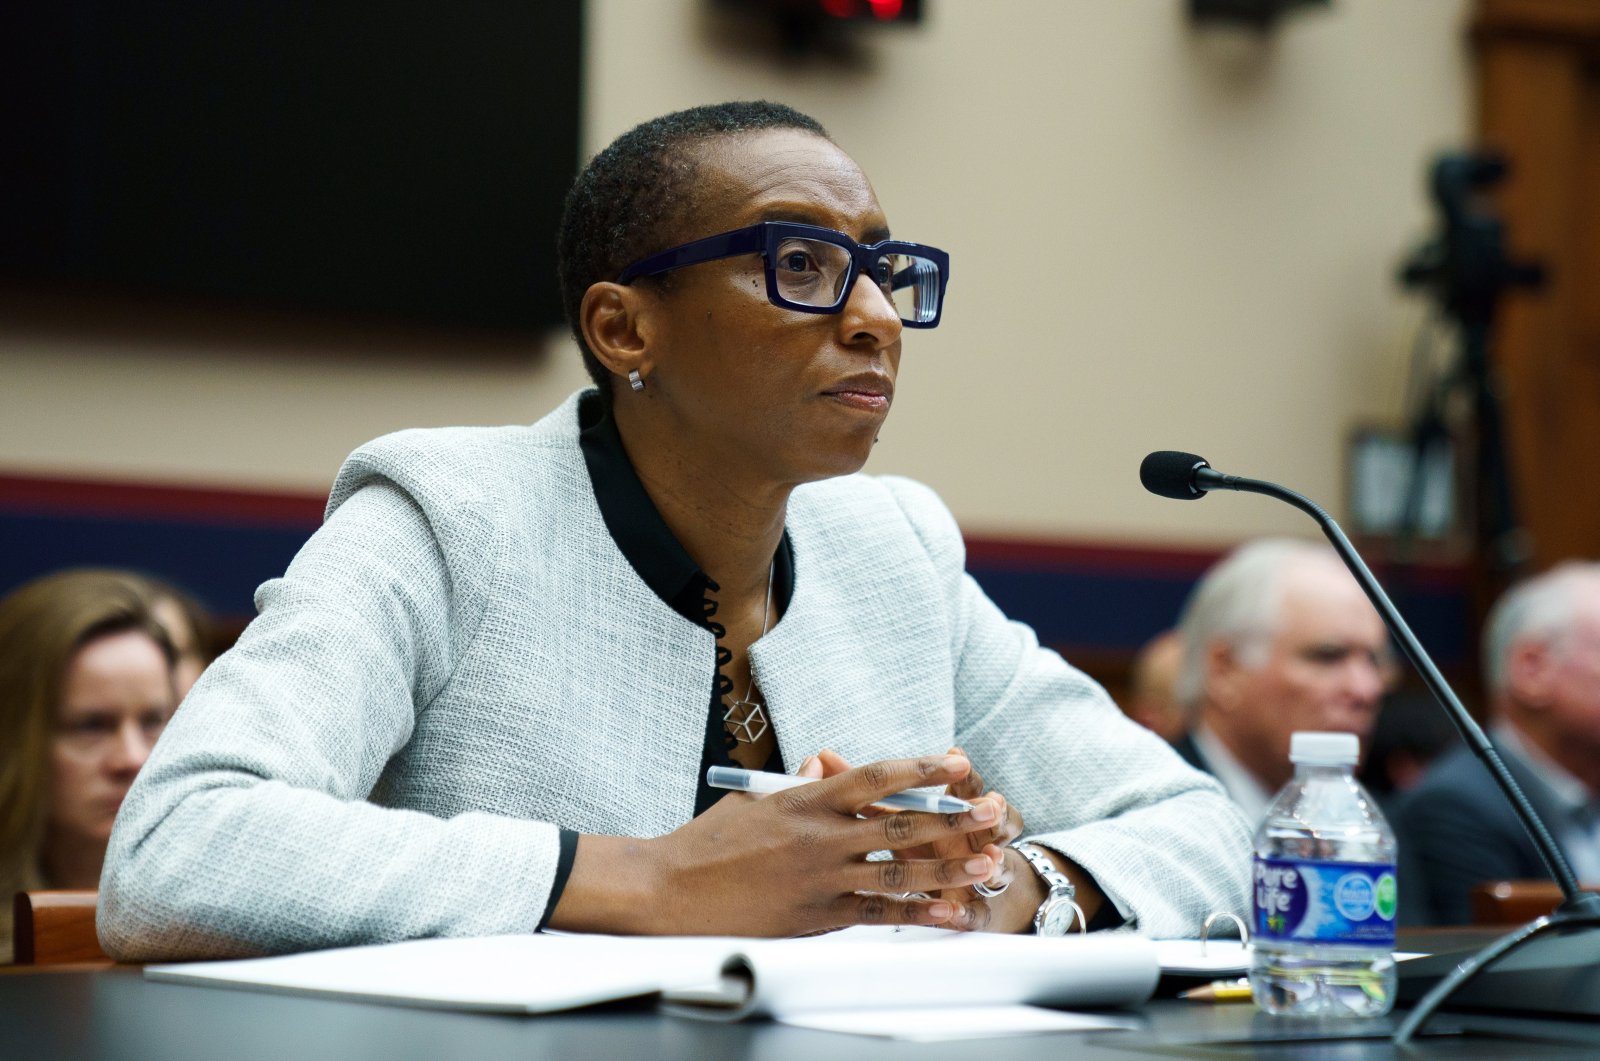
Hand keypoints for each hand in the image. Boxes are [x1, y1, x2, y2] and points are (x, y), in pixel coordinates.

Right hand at [549, 753, 1006, 936]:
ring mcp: (822, 880)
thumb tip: (829, 760)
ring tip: (988, 865)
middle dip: (953, 817)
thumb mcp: (756, 797)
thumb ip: (800, 780)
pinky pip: (878, 914)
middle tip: (994, 811)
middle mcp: (821, 837)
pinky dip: (916, 913)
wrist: (671, 890)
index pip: (876, 775)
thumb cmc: (710, 840)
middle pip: (901, 824)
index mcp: (807, 799)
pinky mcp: (817, 917)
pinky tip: (949, 912)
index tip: (956, 760)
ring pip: (899, 872)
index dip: (921, 766)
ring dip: (949, 869)